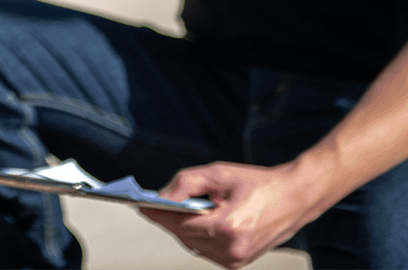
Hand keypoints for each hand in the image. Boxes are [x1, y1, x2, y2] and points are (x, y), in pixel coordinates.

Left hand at [138, 160, 322, 268]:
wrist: (294, 198)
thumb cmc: (258, 183)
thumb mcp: (218, 173)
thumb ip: (186, 182)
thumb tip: (162, 196)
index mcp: (228, 227)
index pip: (181, 223)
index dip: (158, 214)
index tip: (139, 205)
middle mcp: (232, 250)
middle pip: (184, 235)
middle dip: (167, 219)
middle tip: (149, 204)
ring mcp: (237, 260)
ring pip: (193, 245)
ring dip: (180, 228)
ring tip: (167, 210)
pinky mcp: (239, 262)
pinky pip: (206, 250)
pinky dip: (195, 235)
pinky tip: (190, 220)